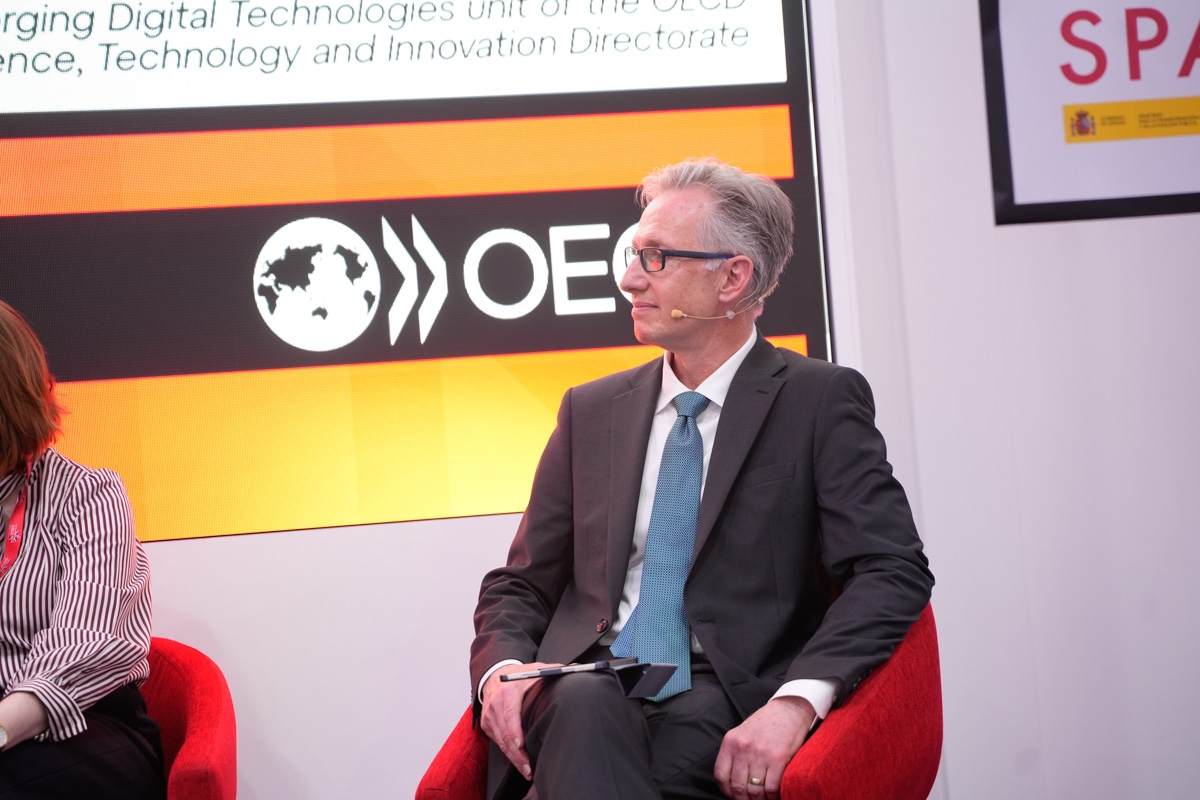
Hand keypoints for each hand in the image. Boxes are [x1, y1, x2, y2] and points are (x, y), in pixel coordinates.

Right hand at [479, 662, 559, 779]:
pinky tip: (519, 762)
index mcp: (508, 691)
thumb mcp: (536, 669)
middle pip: (506, 734)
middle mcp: (496, 704)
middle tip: (530, 768)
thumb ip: (555, 670)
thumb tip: (577, 669)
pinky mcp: (487, 724)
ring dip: (514, 758)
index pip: (510, 714)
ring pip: (501, 742)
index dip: (516, 731)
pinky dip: (508, 753)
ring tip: (527, 771)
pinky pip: (498, 742)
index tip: (523, 745)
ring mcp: (489, 715)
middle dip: (518, 754)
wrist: (495, 676)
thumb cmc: (519, 676)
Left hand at [714, 696, 814, 799]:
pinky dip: (773, 797)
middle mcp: (743, 748)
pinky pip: (771, 788)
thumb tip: (734, 781)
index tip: (734, 795)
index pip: (721, 775)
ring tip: (764, 799)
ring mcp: (760, 753)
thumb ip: (736, 753)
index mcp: (731, 741)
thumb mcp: (743, 733)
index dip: (727, 791)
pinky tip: (775, 795)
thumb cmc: (767, 723)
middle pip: (738, 787)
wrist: (790, 708)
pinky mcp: (778, 758)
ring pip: (755, 791)